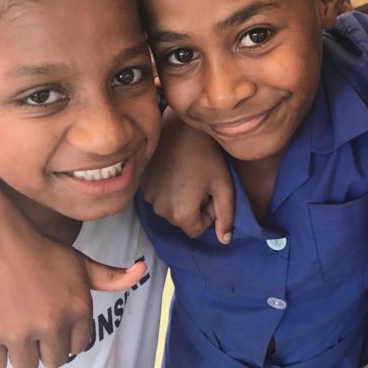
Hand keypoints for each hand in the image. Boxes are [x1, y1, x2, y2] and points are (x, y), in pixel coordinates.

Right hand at [0, 216, 145, 367]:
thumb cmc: (42, 250)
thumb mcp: (81, 263)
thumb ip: (112, 277)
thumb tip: (142, 271)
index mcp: (78, 310)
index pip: (78, 347)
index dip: (65, 336)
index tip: (53, 322)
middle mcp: (53, 325)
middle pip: (54, 361)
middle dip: (45, 347)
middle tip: (32, 324)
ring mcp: (19, 332)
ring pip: (26, 367)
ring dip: (21, 353)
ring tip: (14, 327)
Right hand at [141, 111, 234, 241]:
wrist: (181, 127)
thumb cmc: (207, 156)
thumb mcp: (224, 187)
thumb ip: (226, 216)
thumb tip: (225, 240)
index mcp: (180, 214)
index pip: (197, 229)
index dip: (208, 213)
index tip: (210, 192)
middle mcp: (159, 210)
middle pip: (182, 220)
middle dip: (194, 206)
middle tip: (201, 181)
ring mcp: (147, 197)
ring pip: (169, 208)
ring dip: (180, 197)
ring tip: (187, 173)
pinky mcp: (141, 183)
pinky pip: (158, 195)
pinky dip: (167, 187)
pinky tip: (175, 168)